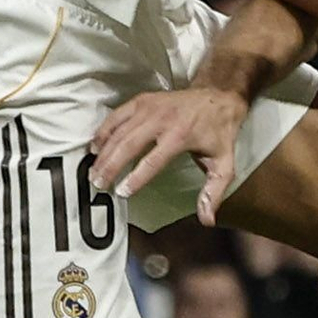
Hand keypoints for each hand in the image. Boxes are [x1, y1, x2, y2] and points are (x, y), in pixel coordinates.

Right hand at [91, 87, 246, 225]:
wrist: (218, 97)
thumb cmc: (218, 134)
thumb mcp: (223, 164)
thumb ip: (213, 193)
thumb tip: (207, 220)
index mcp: (180, 136)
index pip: (153, 160)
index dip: (136, 178)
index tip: (122, 192)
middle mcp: (162, 120)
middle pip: (129, 145)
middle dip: (111, 165)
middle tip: (99, 184)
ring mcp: (149, 107)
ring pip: (119, 131)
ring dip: (104, 152)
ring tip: (94, 171)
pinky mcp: (142, 100)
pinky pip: (117, 116)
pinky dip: (104, 131)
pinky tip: (95, 147)